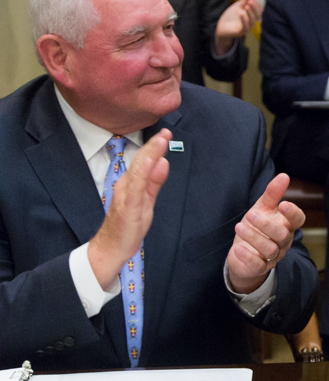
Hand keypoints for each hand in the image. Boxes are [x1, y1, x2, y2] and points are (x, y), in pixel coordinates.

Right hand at [88, 130, 170, 287]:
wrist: (111, 247)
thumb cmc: (127, 225)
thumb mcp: (146, 200)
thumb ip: (154, 182)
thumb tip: (163, 162)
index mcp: (132, 183)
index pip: (144, 161)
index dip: (155, 147)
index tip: (166, 134)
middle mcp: (126, 185)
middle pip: (141, 162)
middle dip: (153, 146)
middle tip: (166, 132)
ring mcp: (125, 195)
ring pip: (138, 171)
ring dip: (149, 155)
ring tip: (160, 141)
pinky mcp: (127, 207)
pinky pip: (136, 188)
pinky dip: (142, 174)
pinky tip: (150, 163)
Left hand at [214, 0, 260, 55]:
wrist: (220, 26)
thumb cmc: (230, 16)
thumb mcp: (238, 6)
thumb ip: (245, 1)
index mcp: (252, 16)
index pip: (259, 11)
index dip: (257, 5)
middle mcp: (251, 22)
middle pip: (257, 16)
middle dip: (254, 8)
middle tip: (250, 2)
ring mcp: (247, 28)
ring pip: (252, 21)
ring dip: (250, 13)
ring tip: (246, 6)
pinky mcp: (241, 32)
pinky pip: (245, 27)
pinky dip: (244, 20)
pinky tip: (241, 13)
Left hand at [226, 173, 305, 293]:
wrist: (242, 253)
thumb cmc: (256, 227)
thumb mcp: (262, 208)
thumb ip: (273, 193)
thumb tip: (284, 175)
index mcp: (286, 226)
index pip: (298, 220)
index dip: (293, 213)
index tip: (283, 204)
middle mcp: (282, 242)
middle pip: (282, 235)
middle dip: (267, 225)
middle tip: (251, 215)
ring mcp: (272, 256)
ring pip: (269, 249)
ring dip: (254, 237)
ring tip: (240, 226)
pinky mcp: (259, 268)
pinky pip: (258, 265)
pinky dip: (248, 256)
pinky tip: (238, 248)